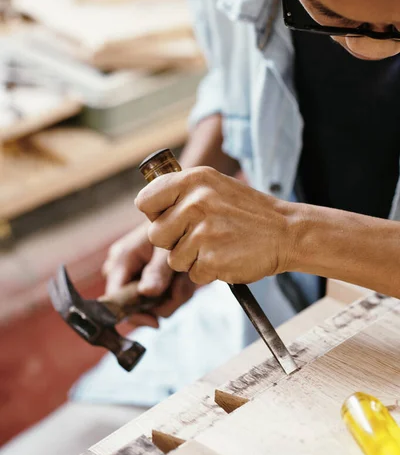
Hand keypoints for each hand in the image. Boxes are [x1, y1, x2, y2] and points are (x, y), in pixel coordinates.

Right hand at [103, 221, 195, 328]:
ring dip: (174, 297)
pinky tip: (185, 280)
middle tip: (182, 288)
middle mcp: (125, 270)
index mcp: (122, 259)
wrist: (189, 218)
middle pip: (136, 306)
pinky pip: (163, 300)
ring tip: (186, 279)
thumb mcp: (168, 248)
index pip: (114, 298)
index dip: (132, 314)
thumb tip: (146, 293)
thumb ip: (158, 270)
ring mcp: (138, 277)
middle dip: (162, 303)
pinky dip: (177, 293)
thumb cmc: (175, 227)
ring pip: (153, 306)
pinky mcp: (151, 282)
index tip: (155, 321)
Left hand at [135, 167, 296, 284]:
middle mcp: (196, 202)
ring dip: (192, 259)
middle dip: (173, 242)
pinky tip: (226, 257)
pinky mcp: (212, 260)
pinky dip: (207, 272)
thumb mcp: (214, 186)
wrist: (286, 232)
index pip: (145, 201)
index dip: (155, 215)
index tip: (171, 218)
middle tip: (201, 235)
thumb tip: (146, 206)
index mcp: (193, 180)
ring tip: (218, 245)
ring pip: (173, 259)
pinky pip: (192, 274)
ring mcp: (203, 232)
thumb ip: (181, 192)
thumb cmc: (248, 212)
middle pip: (155, 235)